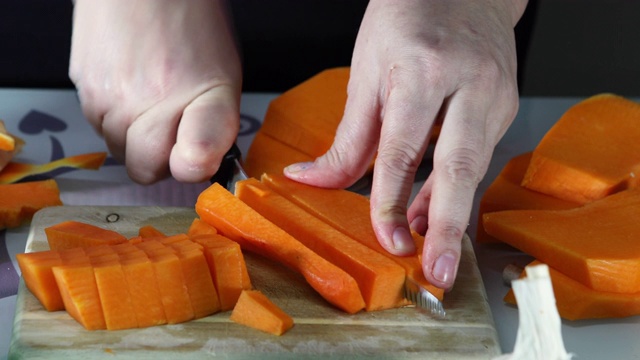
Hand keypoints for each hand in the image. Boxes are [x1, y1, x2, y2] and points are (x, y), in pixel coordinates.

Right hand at [69, 0, 241, 183]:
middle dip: (159, 158)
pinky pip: (97, 125)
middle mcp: (148, 104)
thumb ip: (216, 128)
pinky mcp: (82, 87)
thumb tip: (200, 167)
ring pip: (117, 149)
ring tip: (149, 95)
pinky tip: (128, 86)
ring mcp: (108, 98)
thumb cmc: (190, 25)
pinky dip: (114, 116)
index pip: (193, 164)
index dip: (194, 168)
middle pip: (144, 169)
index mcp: (197, 99)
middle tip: (171, 127)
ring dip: (133, 135)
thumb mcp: (224, 77)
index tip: (196, 156)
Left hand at [284, 0, 527, 289]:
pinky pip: (477, 158)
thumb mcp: (366, 71)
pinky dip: (451, 188)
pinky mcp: (505, 106)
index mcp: (422, 68)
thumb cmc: (408, 19)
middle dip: (445, 226)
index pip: (403, 147)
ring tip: (428, 251)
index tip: (385, 236)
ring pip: (472, 168)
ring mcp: (494, 94)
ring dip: (446, 213)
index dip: (391, 198)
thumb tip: (311, 180)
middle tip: (437, 272)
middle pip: (459, 166)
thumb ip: (348, 136)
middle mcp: (468, 82)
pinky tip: (432, 210)